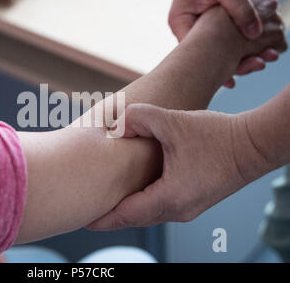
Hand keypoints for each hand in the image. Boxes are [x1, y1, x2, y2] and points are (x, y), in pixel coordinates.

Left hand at [87, 104, 265, 229]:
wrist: (252, 145)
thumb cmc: (217, 135)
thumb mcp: (173, 121)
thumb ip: (139, 117)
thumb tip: (116, 125)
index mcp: (171, 197)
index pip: (127, 215)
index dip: (103, 218)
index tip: (84, 218)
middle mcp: (179, 210)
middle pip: (135, 219)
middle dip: (111, 218)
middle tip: (88, 212)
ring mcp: (188, 209)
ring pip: (148, 216)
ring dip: (127, 212)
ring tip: (106, 205)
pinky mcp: (193, 201)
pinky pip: (160, 209)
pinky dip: (142, 206)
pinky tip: (132, 195)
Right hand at [170, 0, 284, 87]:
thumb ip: (240, 8)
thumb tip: (256, 33)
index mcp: (180, 22)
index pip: (194, 52)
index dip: (213, 66)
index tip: (232, 80)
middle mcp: (185, 29)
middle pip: (204, 56)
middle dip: (228, 66)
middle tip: (250, 72)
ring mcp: (194, 29)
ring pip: (213, 50)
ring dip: (234, 57)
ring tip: (256, 64)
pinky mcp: (204, 26)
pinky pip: (219, 41)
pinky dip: (235, 46)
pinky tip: (250, 54)